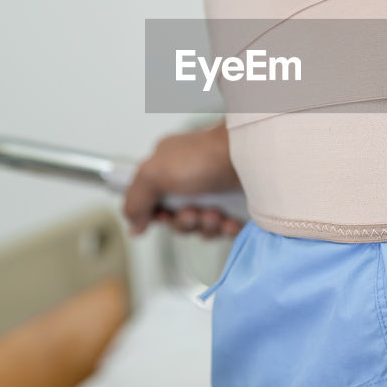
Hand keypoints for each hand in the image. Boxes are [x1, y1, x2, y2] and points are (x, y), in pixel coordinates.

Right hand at [122, 122, 243, 237]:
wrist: (252, 157)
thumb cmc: (207, 156)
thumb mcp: (155, 174)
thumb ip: (135, 200)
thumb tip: (133, 225)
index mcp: (169, 168)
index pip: (154, 202)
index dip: (157, 215)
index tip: (163, 214)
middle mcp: (191, 180)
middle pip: (177, 219)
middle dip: (184, 222)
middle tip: (193, 212)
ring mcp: (216, 193)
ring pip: (202, 227)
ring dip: (205, 226)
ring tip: (215, 213)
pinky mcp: (238, 206)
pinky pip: (226, 230)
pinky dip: (226, 229)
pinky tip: (229, 220)